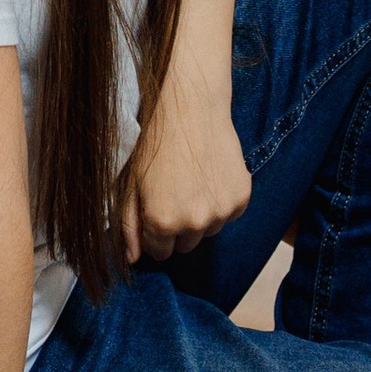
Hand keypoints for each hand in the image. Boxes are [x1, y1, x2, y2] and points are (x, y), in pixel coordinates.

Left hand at [123, 78, 251, 264]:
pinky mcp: (241, 198)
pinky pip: (229, 215)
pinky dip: (221, 203)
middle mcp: (193, 223)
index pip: (160, 253)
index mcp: (162, 223)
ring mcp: (221, 212)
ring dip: (201, 217)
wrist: (190, 110)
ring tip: (192, 184)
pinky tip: (210, 178)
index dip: (155, 234)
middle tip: (174, 196)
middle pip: (186, 246)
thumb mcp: (131, 185)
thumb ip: (129, 227)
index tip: (155, 213)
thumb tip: (132, 261)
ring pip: (208, 231)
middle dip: (178, 228)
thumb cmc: (155, 145)